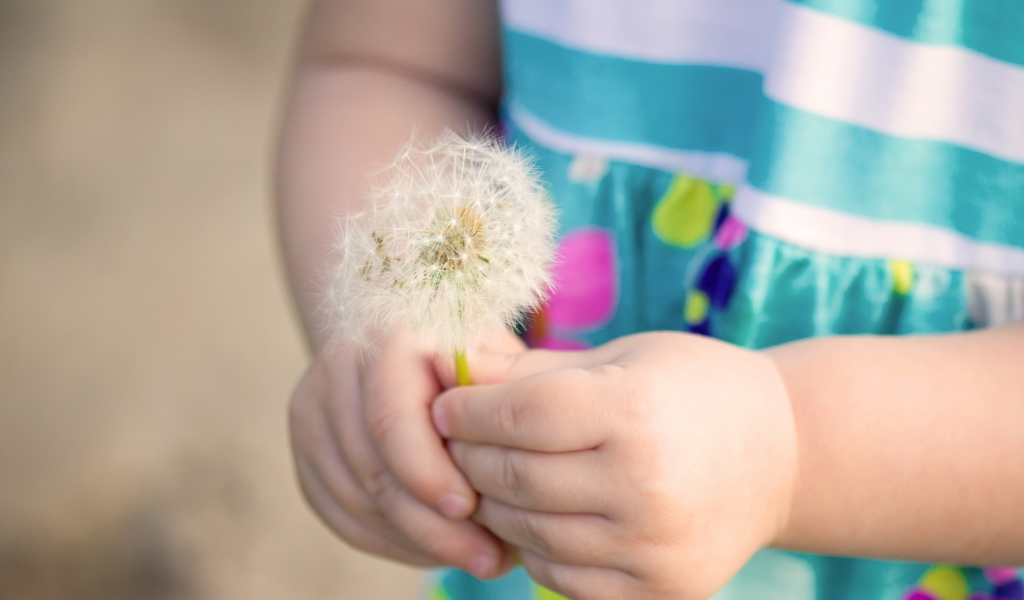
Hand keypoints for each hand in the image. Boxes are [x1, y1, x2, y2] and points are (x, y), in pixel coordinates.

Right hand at [288, 329, 523, 576]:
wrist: (415, 339)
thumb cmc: (474, 356)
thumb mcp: (498, 363)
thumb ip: (502, 401)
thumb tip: (513, 465)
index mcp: (389, 337)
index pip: (391, 419)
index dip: (427, 473)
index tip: (470, 509)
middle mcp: (339, 367)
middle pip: (373, 468)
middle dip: (431, 525)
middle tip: (487, 557)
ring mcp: (313, 409)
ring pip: (356, 500)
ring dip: (416, 541)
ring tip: (474, 555)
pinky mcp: (308, 451)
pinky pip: (341, 515)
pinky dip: (391, 543)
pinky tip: (434, 549)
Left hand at [431, 332, 797, 598]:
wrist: (783, 454)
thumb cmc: (693, 389)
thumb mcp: (621, 358)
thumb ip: (533, 370)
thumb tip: (451, 366)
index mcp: (635, 411)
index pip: (520, 415)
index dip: (468, 412)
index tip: (446, 407)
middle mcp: (646, 484)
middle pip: (516, 477)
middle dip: (469, 458)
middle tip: (453, 443)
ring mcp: (654, 546)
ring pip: (530, 533)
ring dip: (493, 507)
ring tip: (487, 479)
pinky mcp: (660, 590)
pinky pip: (562, 578)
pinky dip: (535, 549)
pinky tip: (536, 518)